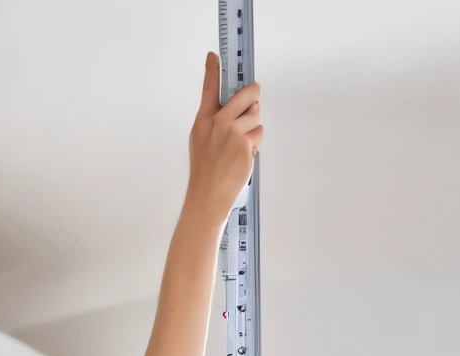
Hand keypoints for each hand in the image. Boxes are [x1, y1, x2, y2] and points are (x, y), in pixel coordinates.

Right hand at [186, 53, 262, 226]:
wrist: (207, 196)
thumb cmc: (205, 171)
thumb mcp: (200, 140)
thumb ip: (213, 122)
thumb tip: (235, 109)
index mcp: (203, 120)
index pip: (209, 89)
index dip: (212, 70)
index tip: (213, 56)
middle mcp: (218, 122)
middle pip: (245, 95)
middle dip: (253, 94)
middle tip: (254, 96)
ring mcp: (232, 133)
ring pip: (255, 115)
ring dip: (254, 125)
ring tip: (243, 142)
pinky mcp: (245, 145)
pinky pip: (258, 134)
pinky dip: (255, 143)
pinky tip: (245, 154)